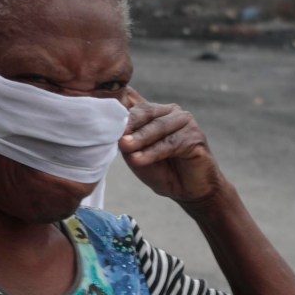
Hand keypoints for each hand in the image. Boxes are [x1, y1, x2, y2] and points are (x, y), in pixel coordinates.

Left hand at [119, 89, 224, 204]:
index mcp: (154, 112)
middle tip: (115, 137)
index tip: (100, 119)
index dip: (118, 110)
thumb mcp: (136, 155)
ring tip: (125, 147)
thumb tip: (111, 130)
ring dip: (140, 138)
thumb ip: (126, 141)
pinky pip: (171, 143)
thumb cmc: (161, 171)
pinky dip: (153, 152)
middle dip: (128, 125)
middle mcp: (170, 112)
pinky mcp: (195, 137)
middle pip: (145, 112)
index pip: (134, 103)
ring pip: (158, 126)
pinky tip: (140, 160)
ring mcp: (185, 122)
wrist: (188, 191)